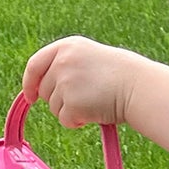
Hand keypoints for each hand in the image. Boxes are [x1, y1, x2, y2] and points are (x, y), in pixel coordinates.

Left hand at [22, 36, 142, 129]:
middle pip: (44, 91)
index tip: (31, 96)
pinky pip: (65, 120)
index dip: (30, 83)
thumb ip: (66, 66)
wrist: (138, 86)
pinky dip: (77, 121)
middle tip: (84, 99)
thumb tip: (42, 88)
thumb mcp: (89, 58)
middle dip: (59, 100)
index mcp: (66, 47)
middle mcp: (61, 62)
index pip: (35, 65)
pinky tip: (95, 112)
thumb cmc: (120, 75)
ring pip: (54, 108)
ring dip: (70, 111)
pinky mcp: (70, 103)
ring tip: (94, 102)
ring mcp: (64, 83)